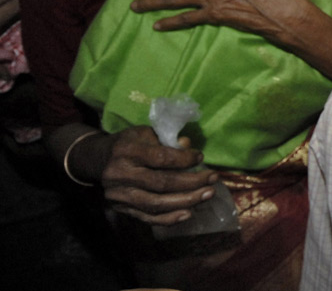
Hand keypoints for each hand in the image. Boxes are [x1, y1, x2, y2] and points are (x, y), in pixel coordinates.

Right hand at [84, 126, 215, 225]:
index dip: (184, 159)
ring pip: (156, 204)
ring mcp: (120, 196)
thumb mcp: (146, 133)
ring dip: (186, 201)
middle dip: (192, 183)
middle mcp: (121, 175)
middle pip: (162, 183)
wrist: (97, 161)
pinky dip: (170, 218)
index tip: (201, 158)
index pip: (160, 158)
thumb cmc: (129, 143)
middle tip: (214, 179)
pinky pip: (148, 218)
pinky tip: (189, 213)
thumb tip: (188, 145)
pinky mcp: (121, 210)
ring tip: (208, 195)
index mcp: (127, 151)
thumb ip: (167, 139)